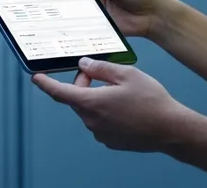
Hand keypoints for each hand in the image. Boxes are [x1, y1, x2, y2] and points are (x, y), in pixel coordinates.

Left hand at [32, 58, 192, 152]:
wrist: (170, 129)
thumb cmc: (151, 100)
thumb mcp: (127, 74)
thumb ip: (100, 68)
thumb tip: (83, 65)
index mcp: (92, 103)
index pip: (60, 92)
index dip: (46, 84)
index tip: (36, 77)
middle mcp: (92, 121)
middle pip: (77, 98)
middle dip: (84, 84)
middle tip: (103, 74)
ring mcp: (100, 134)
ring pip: (89, 109)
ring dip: (97, 98)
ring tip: (122, 92)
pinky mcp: (110, 141)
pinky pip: (100, 122)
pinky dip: (106, 111)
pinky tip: (126, 107)